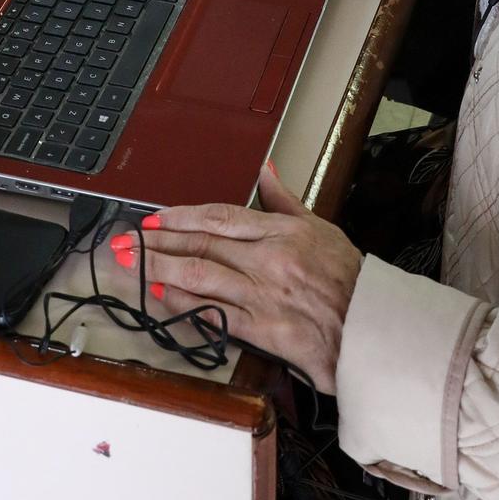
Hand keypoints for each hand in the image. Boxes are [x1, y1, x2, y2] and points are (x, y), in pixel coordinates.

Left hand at [111, 163, 362, 393]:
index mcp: (281, 231)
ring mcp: (262, 294)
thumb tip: (267, 170)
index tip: (154, 219)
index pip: (219, 217)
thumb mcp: (321, 228)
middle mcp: (267, 259)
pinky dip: (184, 304)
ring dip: (160, 268)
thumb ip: (286, 201)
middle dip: (159, 241)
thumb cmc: (350, 281)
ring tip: (132, 264)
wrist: (371, 329)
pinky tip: (162, 297)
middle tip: (127, 239)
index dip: (181, 217)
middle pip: (201, 243)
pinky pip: (214, 313)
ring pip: (200, 274)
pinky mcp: (262, 329)